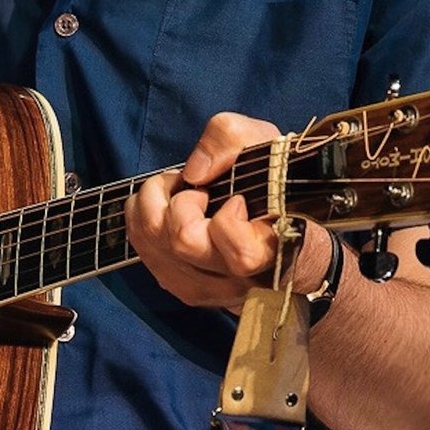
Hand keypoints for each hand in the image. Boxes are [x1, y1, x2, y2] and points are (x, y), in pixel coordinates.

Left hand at [126, 110, 281, 309]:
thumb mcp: (265, 144)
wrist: (287, 226)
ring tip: (180, 194)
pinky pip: (142, 249)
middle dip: (180, 199)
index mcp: (272, 253)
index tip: (237, 199)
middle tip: (198, 188)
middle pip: (183, 242)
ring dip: (155, 205)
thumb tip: (193, 173)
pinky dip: (144, 219)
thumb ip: (230, 140)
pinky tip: (168, 210)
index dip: (229, 218)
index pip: (242, 254)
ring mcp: (210, 289)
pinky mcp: (184, 287)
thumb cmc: (277, 186)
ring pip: (154, 245)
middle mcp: (241, 281)